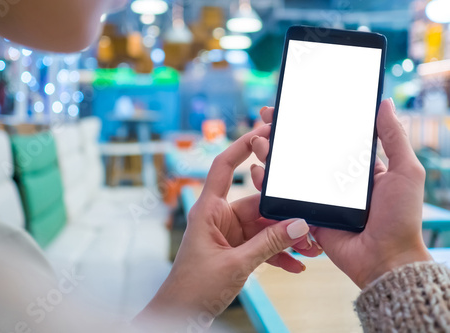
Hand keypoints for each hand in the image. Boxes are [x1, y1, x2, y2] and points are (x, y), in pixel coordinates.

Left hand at [135, 124, 321, 330]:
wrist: (181, 315)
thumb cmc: (194, 288)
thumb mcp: (237, 264)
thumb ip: (269, 244)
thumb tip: (299, 225)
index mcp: (208, 210)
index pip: (222, 167)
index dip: (240, 146)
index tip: (262, 131)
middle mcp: (218, 217)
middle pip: (256, 204)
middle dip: (284, 216)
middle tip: (310, 222)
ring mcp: (228, 234)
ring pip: (263, 228)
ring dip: (285, 238)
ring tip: (310, 249)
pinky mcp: (234, 250)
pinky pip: (260, 246)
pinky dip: (277, 255)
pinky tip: (296, 265)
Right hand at [251, 100, 432, 288]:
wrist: (384, 258)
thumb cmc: (400, 217)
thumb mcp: (406, 171)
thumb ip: (393, 137)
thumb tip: (385, 103)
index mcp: (356, 167)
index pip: (327, 138)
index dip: (308, 122)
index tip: (290, 106)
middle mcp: (333, 179)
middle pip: (301, 152)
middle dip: (281, 134)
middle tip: (266, 119)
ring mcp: (318, 197)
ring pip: (287, 172)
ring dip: (269, 155)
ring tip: (258, 141)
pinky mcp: (306, 213)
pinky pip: (282, 198)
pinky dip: (267, 185)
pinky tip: (257, 171)